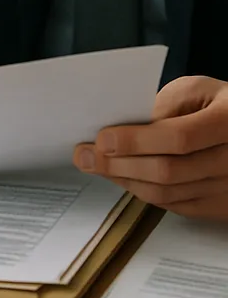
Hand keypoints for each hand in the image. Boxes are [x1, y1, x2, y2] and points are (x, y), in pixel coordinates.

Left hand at [73, 76, 227, 219]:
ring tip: (97, 166)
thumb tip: (120, 130)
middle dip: (119, 164)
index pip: (178, 138)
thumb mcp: (195, 90)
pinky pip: (177, 206)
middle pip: (169, 171)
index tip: (101, 139)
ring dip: (125, 180)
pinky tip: (122, 177)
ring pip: (169, 194)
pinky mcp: (223, 207)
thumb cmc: (218, 103)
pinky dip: (144, 192)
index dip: (136, 141)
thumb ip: (163, 107)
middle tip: (85, 156)